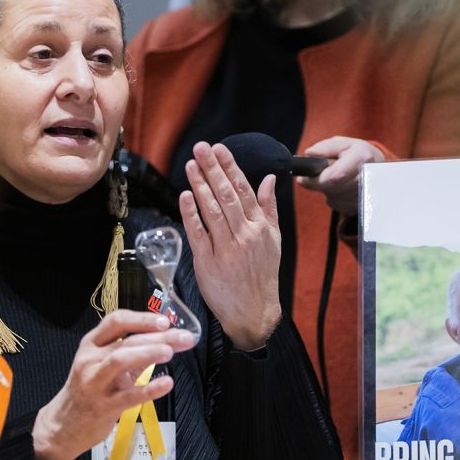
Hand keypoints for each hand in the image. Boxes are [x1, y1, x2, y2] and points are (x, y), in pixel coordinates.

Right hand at [33, 310, 195, 459]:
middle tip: (185, 337)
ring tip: (170, 352)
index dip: (141, 319)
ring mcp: (94, 383)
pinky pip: (128, 396)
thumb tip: (164, 340)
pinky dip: (149, 389)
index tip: (166, 321)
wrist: (64, 425)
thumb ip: (129, 353)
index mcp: (91, 344)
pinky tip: (167, 384)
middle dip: (158, 337)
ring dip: (147, 353)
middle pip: (126, 341)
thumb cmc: (88, 391)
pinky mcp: (102, 407)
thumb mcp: (102, 365)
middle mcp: (90, 360)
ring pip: (120, 360)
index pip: (115, 321)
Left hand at [179, 142, 280, 350]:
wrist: (254, 311)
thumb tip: (269, 179)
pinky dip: (191, 214)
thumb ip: (269, 208)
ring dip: (200, 185)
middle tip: (200, 147)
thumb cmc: (263, 274)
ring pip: (212, 211)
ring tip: (191, 165)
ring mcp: (226, 249)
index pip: (243, 190)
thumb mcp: (274, 240)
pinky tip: (185, 196)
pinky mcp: (208, 263)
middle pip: (226, 196)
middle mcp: (244, 235)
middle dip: (213, 169)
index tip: (218, 149)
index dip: (230, 167)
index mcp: (260, 227)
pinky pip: (198, 234)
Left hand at [297, 136, 387, 215]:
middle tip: (323, 173)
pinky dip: (335, 195)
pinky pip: (336, 203)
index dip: (314, 179)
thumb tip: (308, 154)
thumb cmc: (361, 155)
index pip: (332, 176)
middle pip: (328, 188)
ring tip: (339, 178)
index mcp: (361, 160)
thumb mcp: (346, 143)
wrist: (382, 171)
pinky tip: (344, 187)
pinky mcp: (356, 208)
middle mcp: (363, 180)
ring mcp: (361, 197)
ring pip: (330, 196)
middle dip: (319, 182)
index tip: (303, 178)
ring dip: (328, 188)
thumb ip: (325, 147)